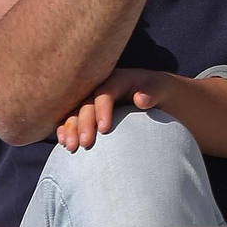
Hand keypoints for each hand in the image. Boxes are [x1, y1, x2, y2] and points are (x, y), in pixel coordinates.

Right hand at [55, 68, 177, 151]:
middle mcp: (102, 86)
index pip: (105, 91)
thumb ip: (153, 92)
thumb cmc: (162, 94)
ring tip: (70, 147)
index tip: (104, 129)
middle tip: (85, 144)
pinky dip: (66, 129)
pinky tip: (63, 142)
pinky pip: (72, 119)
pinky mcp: (89, 111)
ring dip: (70, 128)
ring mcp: (93, 99)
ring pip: (75, 110)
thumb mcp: (163, 90)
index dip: (102, 108)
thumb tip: (140, 98)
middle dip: (83, 122)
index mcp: (119, 79)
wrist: (160, 99)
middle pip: (86, 101)